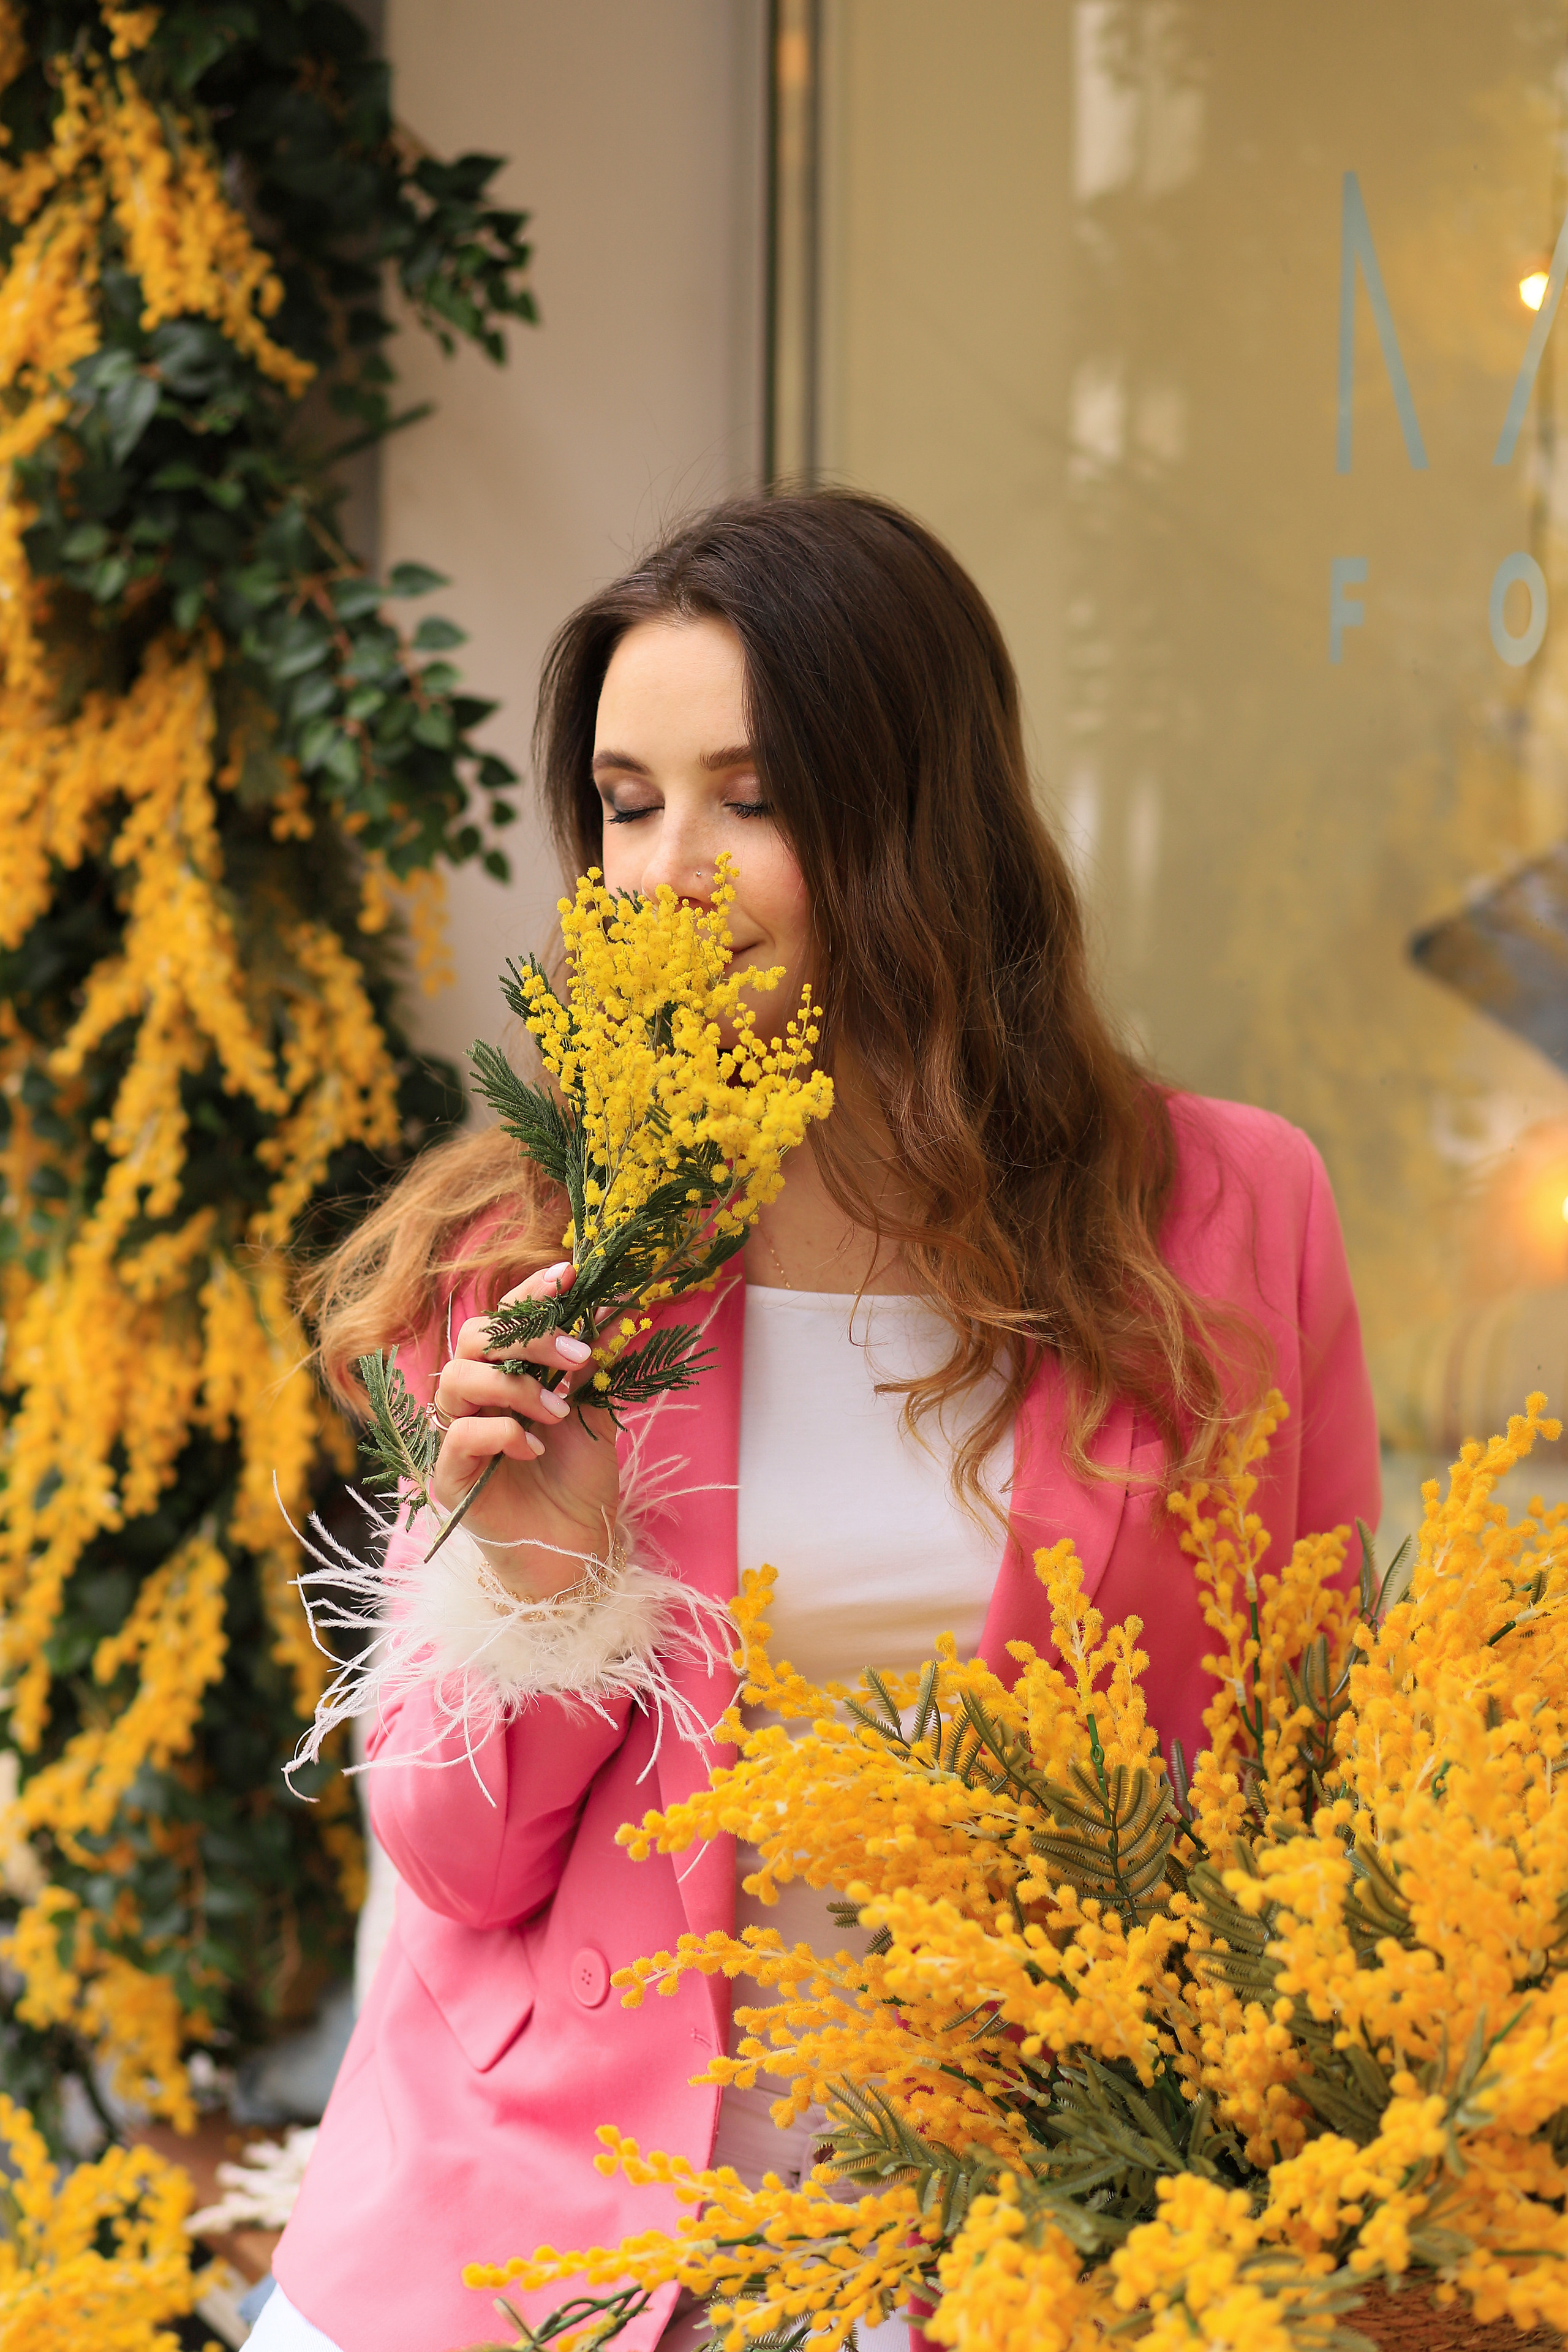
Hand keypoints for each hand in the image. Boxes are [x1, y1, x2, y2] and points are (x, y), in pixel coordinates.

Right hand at [429, 1263, 619, 1598]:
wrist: (578, 1552)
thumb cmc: (579, 1483)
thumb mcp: (593, 1412)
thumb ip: (590, 1365)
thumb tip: (613, 1305)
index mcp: (503, 1377)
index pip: (501, 1319)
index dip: (528, 1293)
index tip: (567, 1273)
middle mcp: (473, 1401)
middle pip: (473, 1339)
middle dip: (526, 1337)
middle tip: (576, 1355)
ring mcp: (455, 1438)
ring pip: (457, 1379)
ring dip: (515, 1386)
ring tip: (558, 1412)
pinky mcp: (449, 1478)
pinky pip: (461, 1435)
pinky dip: (502, 1432)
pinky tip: (535, 1447)